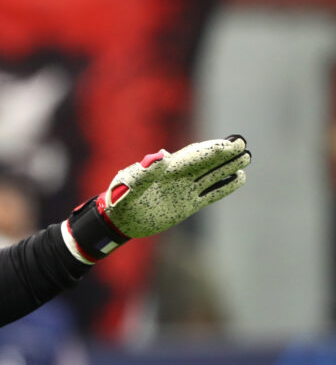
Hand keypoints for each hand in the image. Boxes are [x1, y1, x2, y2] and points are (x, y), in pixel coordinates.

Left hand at [63, 135, 250, 262]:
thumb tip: (161, 156)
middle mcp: (177, 177)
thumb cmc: (118, 200)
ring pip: (210, 176)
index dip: (210, 150)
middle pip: (204, 162)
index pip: (192, 157)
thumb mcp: (128, 186)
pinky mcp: (187, 205)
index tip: (229, 144)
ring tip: (246, 157)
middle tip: (243, 143)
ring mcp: (183, 190)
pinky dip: (224, 186)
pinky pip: (210, 194)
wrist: (119, 221)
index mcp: (164, 170)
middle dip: (223, 154)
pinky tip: (238, 179)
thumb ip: (144, 173)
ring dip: (227, 166)